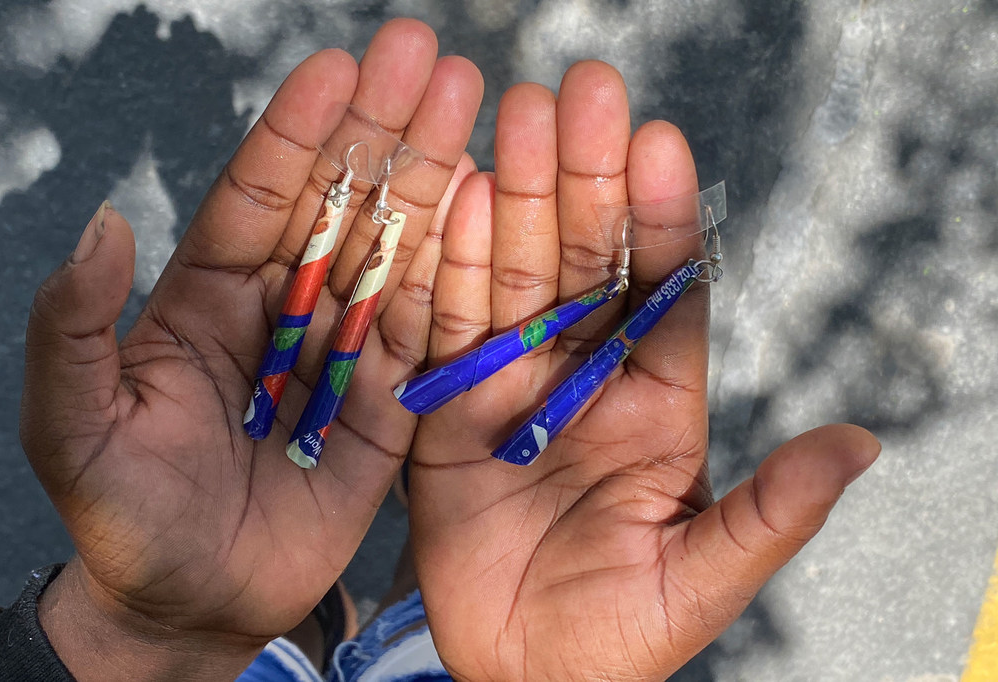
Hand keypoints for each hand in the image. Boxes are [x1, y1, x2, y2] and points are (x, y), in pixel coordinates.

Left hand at [19, 19, 482, 680]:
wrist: (193, 605)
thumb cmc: (124, 515)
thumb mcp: (73, 425)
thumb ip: (77, 327)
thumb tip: (105, 223)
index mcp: (209, 296)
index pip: (259, 195)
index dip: (297, 133)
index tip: (338, 68)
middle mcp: (286, 308)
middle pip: (341, 204)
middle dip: (383, 130)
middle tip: (429, 58)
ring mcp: (346, 352)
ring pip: (394, 251)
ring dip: (432, 180)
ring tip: (474, 106)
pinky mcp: (392, 404)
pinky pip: (427, 332)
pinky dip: (458, 274)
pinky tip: (489, 209)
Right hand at [409, 62, 879, 680]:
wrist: (519, 676)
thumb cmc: (618, 636)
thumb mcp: (702, 579)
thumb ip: (771, 512)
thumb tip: (859, 443)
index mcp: (658, 404)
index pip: (665, 294)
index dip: (663, 221)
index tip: (658, 144)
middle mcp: (584, 376)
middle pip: (584, 262)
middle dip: (581, 178)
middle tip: (578, 94)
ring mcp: (511, 384)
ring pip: (513, 275)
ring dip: (510, 196)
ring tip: (511, 118)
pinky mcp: (447, 407)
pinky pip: (446, 328)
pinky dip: (446, 266)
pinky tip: (448, 197)